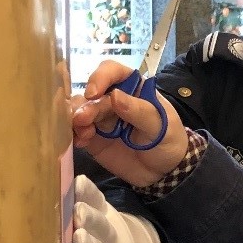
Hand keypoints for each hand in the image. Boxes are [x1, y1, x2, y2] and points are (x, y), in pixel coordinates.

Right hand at [71, 62, 189, 186]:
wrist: (164, 171)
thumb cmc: (168, 141)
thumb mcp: (161, 126)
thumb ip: (140, 111)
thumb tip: (115, 95)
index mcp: (133, 88)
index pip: (112, 71)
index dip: (100, 77)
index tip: (93, 93)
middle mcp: (113, 99)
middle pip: (92, 94)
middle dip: (86, 106)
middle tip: (82, 120)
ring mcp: (101, 118)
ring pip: (79, 110)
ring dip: (75, 119)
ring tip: (83, 134)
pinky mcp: (93, 137)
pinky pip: (76, 130)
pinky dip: (74, 134)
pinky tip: (80, 142)